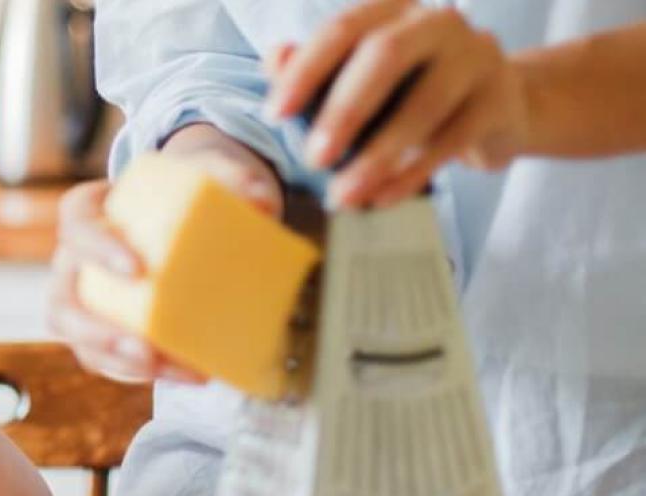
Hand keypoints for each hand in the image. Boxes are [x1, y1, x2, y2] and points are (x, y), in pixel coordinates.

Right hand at [47, 134, 277, 384]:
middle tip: (141, 346)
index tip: (136, 269)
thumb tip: (259, 202)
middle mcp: (73, 257)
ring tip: (159, 369)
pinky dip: (138, 372)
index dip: (96, 248)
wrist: (189, 213)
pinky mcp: (98, 328)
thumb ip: (235, 179)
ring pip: (75, 334)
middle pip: (62, 295)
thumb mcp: (213, 173)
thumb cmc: (190, 192)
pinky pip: (102, 357)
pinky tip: (182, 373)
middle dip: (94, 328)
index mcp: (90, 211)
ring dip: (113, 358)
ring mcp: (80, 296)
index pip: (75, 223)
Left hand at [263, 0, 527, 206]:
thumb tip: (276, 57)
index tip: (275, 115)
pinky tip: (381, 198)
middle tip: (313, 159)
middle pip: (386, 55)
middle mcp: (438, 21)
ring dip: (377, 155)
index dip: (306, 71)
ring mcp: (477, 55)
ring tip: (343, 195)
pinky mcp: (500, 98)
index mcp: (393, 9)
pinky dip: (412, 173)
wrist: (496, 108)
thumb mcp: (357, 80)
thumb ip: (313, 69)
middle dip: (345, 110)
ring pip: (424, 104)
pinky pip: (453, 138)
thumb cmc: (408, 91)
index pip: (342, 29)